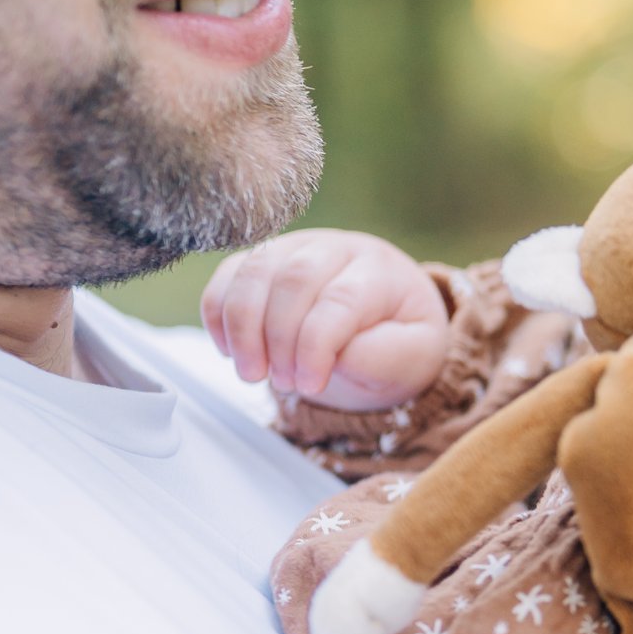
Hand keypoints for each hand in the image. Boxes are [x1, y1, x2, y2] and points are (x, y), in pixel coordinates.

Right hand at [200, 230, 450, 412]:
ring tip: (252, 374)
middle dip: (279, 340)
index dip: (316, 346)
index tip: (310, 386)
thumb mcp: (413, 357)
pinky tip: (231, 352)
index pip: (341, 298)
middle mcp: (336, 248)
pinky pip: (228, 276)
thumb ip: (385, 356)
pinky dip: (219, 316)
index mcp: (379, 270)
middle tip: (283, 384)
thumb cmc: (397, 342)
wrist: (382, 326)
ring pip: (254, 273)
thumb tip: (339, 356)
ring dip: (242, 330)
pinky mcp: (261, 259)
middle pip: (294, 280)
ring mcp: (294, 247)